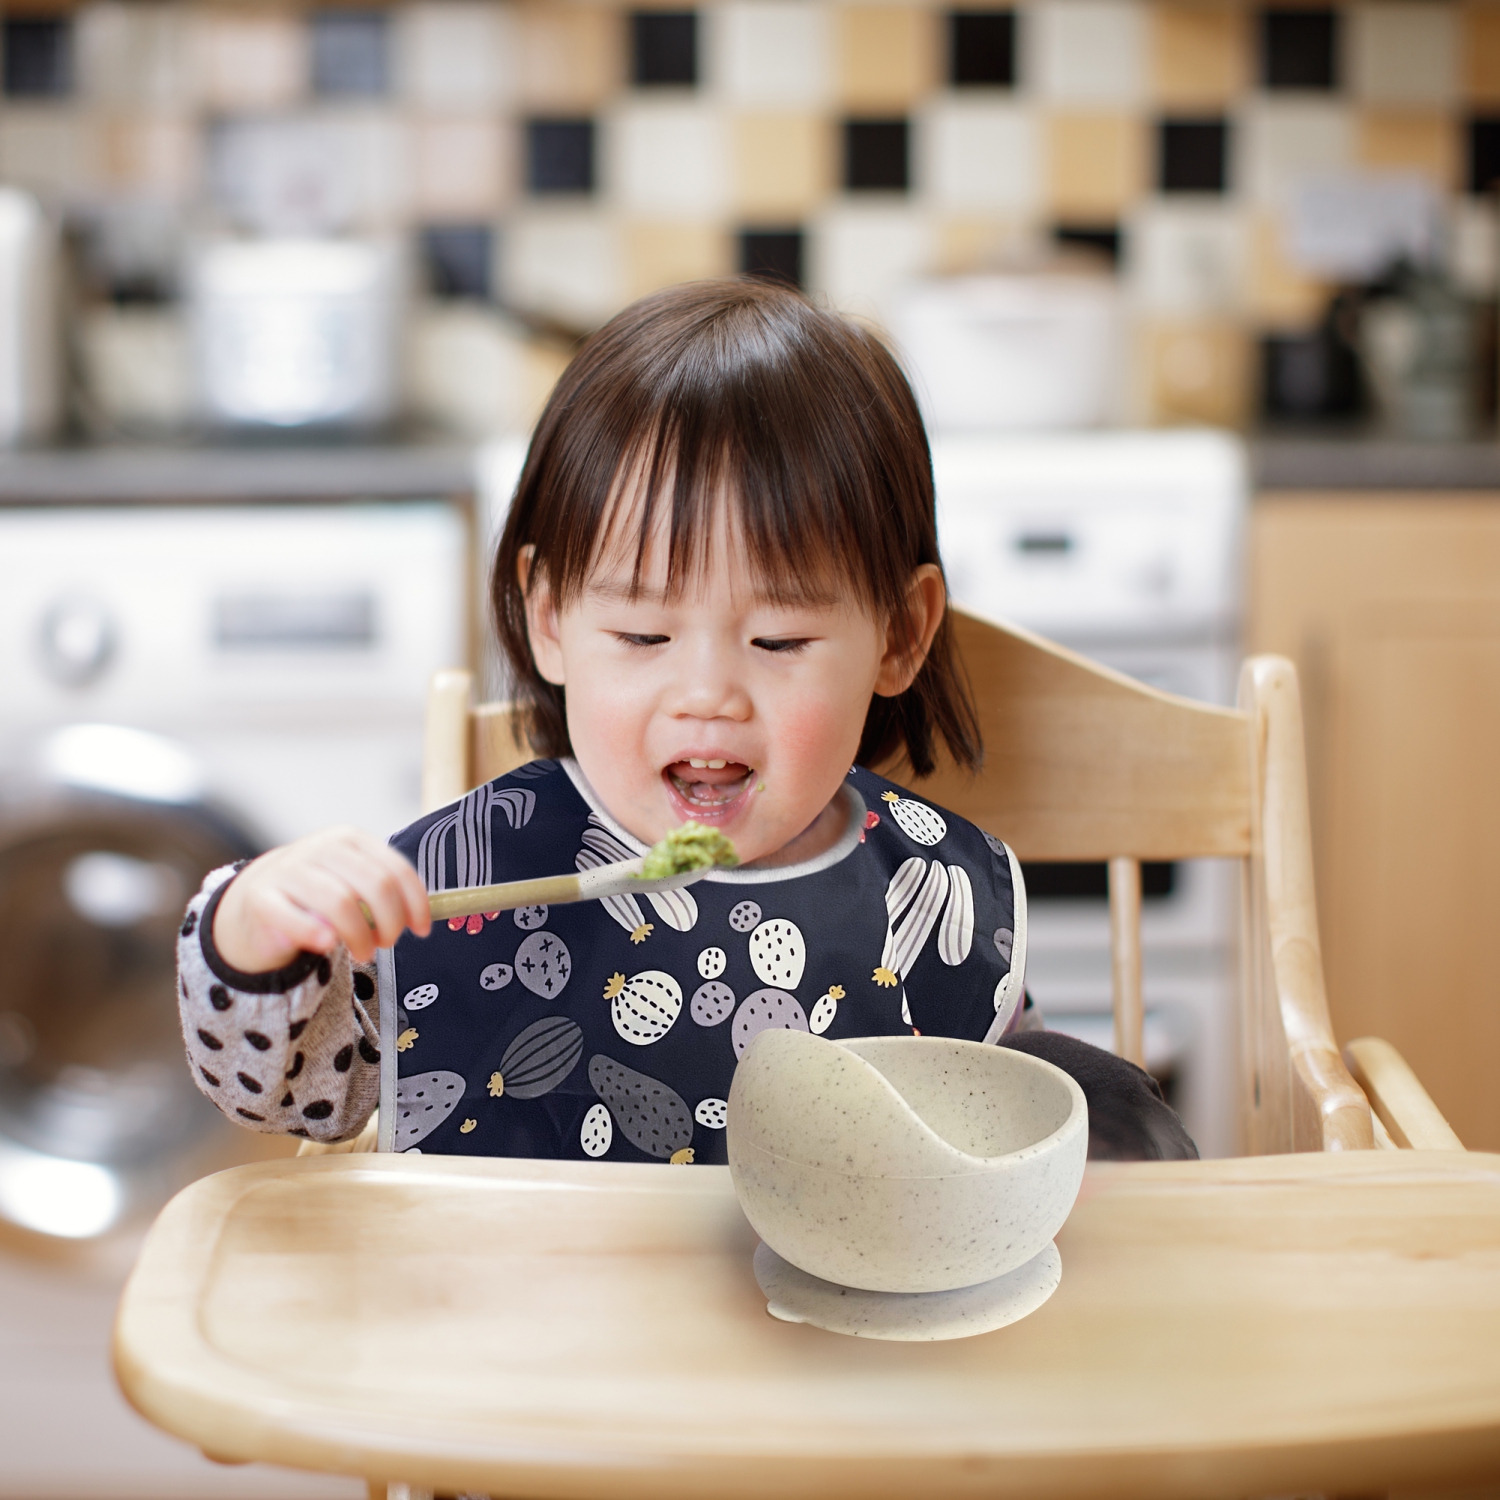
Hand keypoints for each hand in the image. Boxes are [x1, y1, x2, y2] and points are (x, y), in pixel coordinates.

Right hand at [212, 827, 431, 973]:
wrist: (256, 901)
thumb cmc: (317, 894)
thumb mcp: (353, 882)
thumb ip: (385, 891)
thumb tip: (425, 915)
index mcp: (350, 840)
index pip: (396, 869)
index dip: (415, 903)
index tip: (421, 929)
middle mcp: (321, 848)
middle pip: (375, 886)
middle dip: (390, 922)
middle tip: (387, 943)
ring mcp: (288, 869)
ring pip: (341, 903)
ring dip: (359, 936)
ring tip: (363, 952)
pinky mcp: (261, 896)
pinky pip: (294, 917)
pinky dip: (315, 933)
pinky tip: (327, 944)